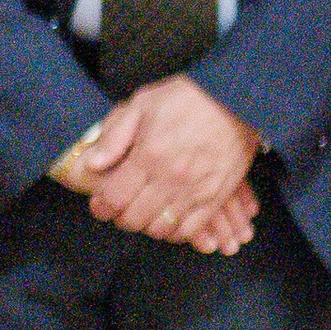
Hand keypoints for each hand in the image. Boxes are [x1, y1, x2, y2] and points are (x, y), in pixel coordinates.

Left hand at [77, 79, 260, 248]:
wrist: (237, 98)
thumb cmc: (187, 97)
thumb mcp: (142, 103)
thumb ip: (115, 135)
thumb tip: (93, 164)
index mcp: (149, 155)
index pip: (114, 199)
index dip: (102, 207)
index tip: (101, 203)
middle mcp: (171, 178)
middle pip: (134, 219)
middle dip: (122, 216)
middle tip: (122, 207)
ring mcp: (196, 190)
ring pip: (160, 229)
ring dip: (147, 225)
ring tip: (145, 211)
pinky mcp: (216, 196)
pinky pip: (190, 230)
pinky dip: (175, 232)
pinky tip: (169, 219)